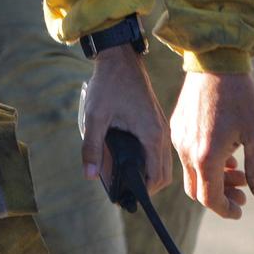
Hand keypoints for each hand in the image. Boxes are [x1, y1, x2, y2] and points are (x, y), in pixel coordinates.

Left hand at [80, 46, 170, 196]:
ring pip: (163, 162)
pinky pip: (159, 150)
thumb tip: (90, 176)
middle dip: (146, 186)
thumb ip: (92, 148)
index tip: (125, 196)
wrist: (120, 57)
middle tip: (123, 190)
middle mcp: (162, 133)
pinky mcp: (157, 121)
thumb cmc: (109, 84)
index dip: (143, 192)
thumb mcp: (95, 117)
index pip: (156, 177)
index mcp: (152, 135)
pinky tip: (130, 159)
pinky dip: (149, 161)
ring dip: (149, 173)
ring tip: (125, 177)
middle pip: (163, 174)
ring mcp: (162, 126)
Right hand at [170, 69, 253, 219]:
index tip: (241, 210)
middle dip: (221, 195)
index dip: (226, 210)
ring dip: (215, 177)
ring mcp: (178, 138)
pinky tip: (226, 150)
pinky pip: (188, 154)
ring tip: (238, 169)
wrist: (215, 61)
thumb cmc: (240, 96)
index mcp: (205, 157)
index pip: (210, 199)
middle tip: (243, 192)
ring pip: (193, 172)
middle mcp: (186, 151)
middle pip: (198, 190)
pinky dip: (205, 161)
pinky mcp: (177, 126)